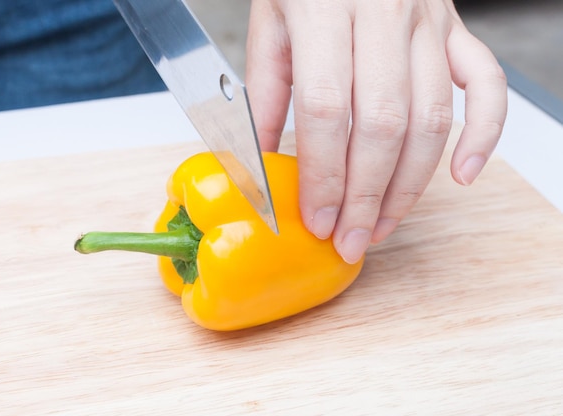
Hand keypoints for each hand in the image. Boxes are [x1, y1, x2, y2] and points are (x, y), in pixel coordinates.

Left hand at [246, 0, 506, 262]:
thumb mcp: (269, 22)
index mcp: (324, 8)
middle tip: (350, 240)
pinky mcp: (455, 28)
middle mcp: (384, 12)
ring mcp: (429, 20)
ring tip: (382, 225)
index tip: (317, 220)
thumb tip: (262, 162)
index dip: (324, 174)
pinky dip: (484, 133)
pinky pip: (486, 83)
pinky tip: (463, 173)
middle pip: (383, 123)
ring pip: (432, 117)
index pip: (327, 109)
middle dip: (366, 195)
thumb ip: (266, 91)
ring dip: (410, 184)